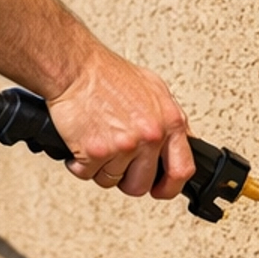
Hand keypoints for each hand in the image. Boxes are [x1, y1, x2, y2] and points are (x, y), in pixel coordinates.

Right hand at [45, 48, 192, 196]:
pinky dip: (79, 164)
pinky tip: (80, 142)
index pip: (182, 169)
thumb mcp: (154, 89)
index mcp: (169, 121)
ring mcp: (124, 145)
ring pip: (111, 180)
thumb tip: (183, 142)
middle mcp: (150, 135)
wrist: (75, 67)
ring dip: (100, 168)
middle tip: (114, 163)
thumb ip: (170, 120)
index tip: (159, 190)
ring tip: (96, 142)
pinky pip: (87, 174)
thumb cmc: (108, 74)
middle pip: (141, 184)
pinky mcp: (95, 152)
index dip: (170, 187)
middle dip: (125, 179)